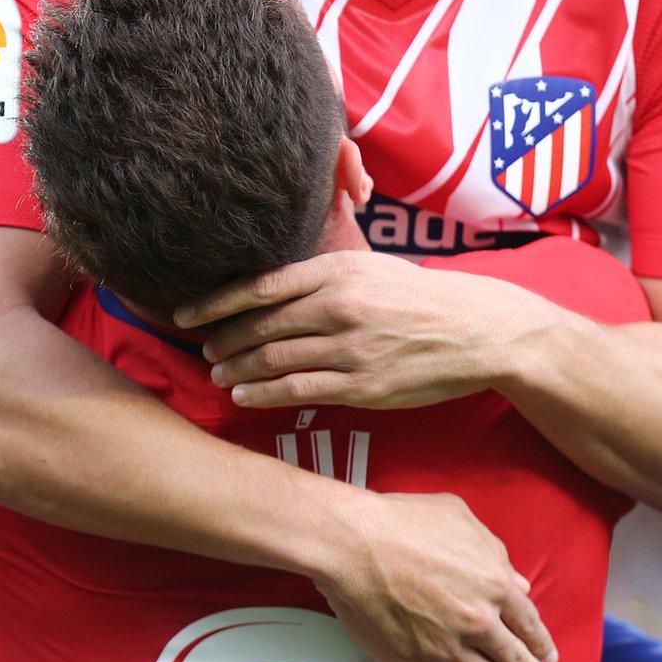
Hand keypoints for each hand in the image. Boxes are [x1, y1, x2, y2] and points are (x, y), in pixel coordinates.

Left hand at [176, 250, 513, 409]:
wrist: (475, 330)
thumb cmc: (420, 297)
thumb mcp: (372, 266)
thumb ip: (325, 272)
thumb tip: (275, 280)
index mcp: (338, 270)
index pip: (260, 286)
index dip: (215, 302)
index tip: (185, 314)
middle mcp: (338, 305)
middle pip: (260, 325)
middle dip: (222, 340)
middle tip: (202, 349)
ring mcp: (350, 348)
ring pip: (273, 359)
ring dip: (237, 369)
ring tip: (217, 374)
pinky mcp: (362, 385)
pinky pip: (298, 390)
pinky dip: (263, 393)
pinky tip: (245, 395)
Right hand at [319, 490, 556, 661]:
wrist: (355, 543)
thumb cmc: (404, 520)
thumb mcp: (459, 516)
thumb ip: (494, 550)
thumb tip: (517, 581)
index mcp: (493, 582)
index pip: (529, 621)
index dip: (541, 642)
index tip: (548, 656)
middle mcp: (477, 619)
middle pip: (515, 658)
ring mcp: (447, 646)